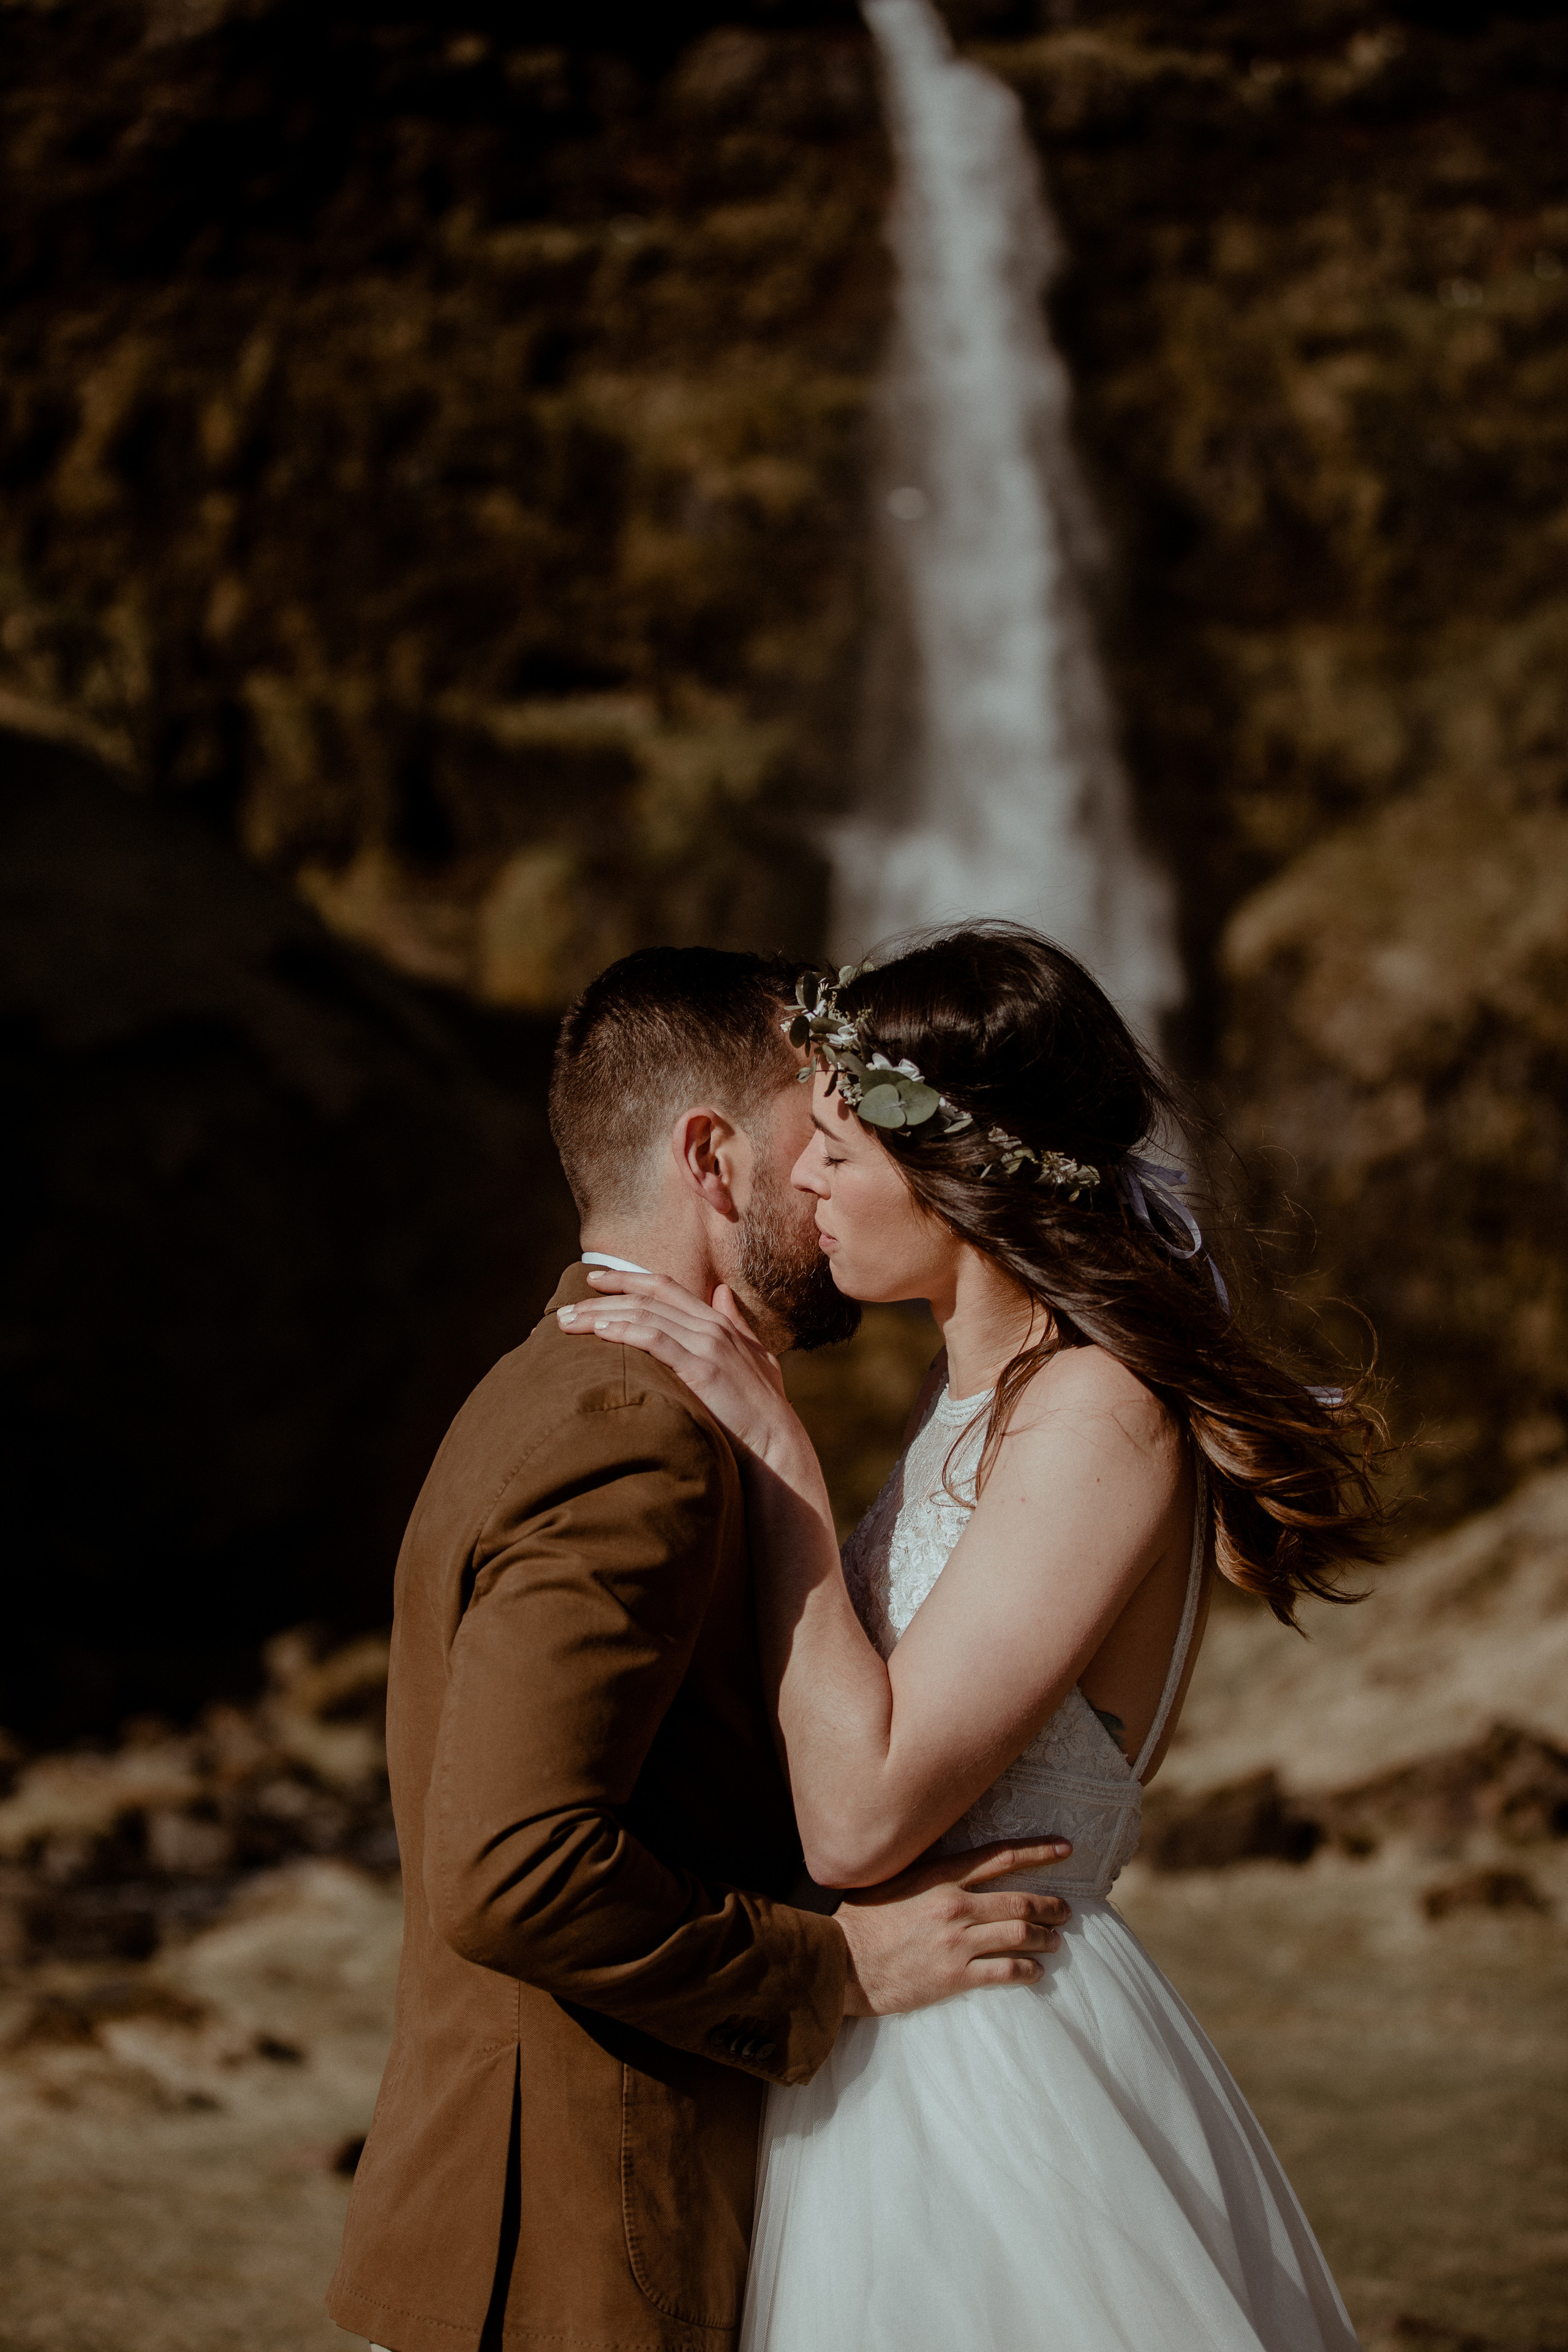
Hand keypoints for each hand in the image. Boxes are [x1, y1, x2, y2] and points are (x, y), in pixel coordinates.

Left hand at [559, 1270, 804, 1466]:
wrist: (776, 1445)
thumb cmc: (762, 1408)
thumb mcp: (755, 1356)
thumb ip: (736, 1323)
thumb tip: (721, 1293)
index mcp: (718, 1322)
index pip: (665, 1286)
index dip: (628, 1277)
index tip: (593, 1278)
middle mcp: (711, 1326)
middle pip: (646, 1299)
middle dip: (601, 1300)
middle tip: (565, 1309)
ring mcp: (707, 1345)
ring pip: (644, 1315)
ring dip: (601, 1316)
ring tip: (568, 1323)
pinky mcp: (702, 1369)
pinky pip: (655, 1341)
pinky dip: (625, 1333)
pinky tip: (599, 1334)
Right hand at [833, 1840, 1073, 2015]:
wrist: (842, 1961)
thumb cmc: (863, 1919)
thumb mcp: (895, 1880)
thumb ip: (930, 1873)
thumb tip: (958, 1865)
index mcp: (941, 1877)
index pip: (1001, 1857)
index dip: (1039, 1852)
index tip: (1065, 1849)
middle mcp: (955, 1905)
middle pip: (1020, 1900)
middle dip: (1051, 1905)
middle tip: (1066, 1909)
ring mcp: (957, 1943)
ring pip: (1019, 1934)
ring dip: (1045, 1938)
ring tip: (1055, 1941)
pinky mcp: (954, 1977)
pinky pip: (1005, 1971)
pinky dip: (1028, 1971)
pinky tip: (1035, 1972)